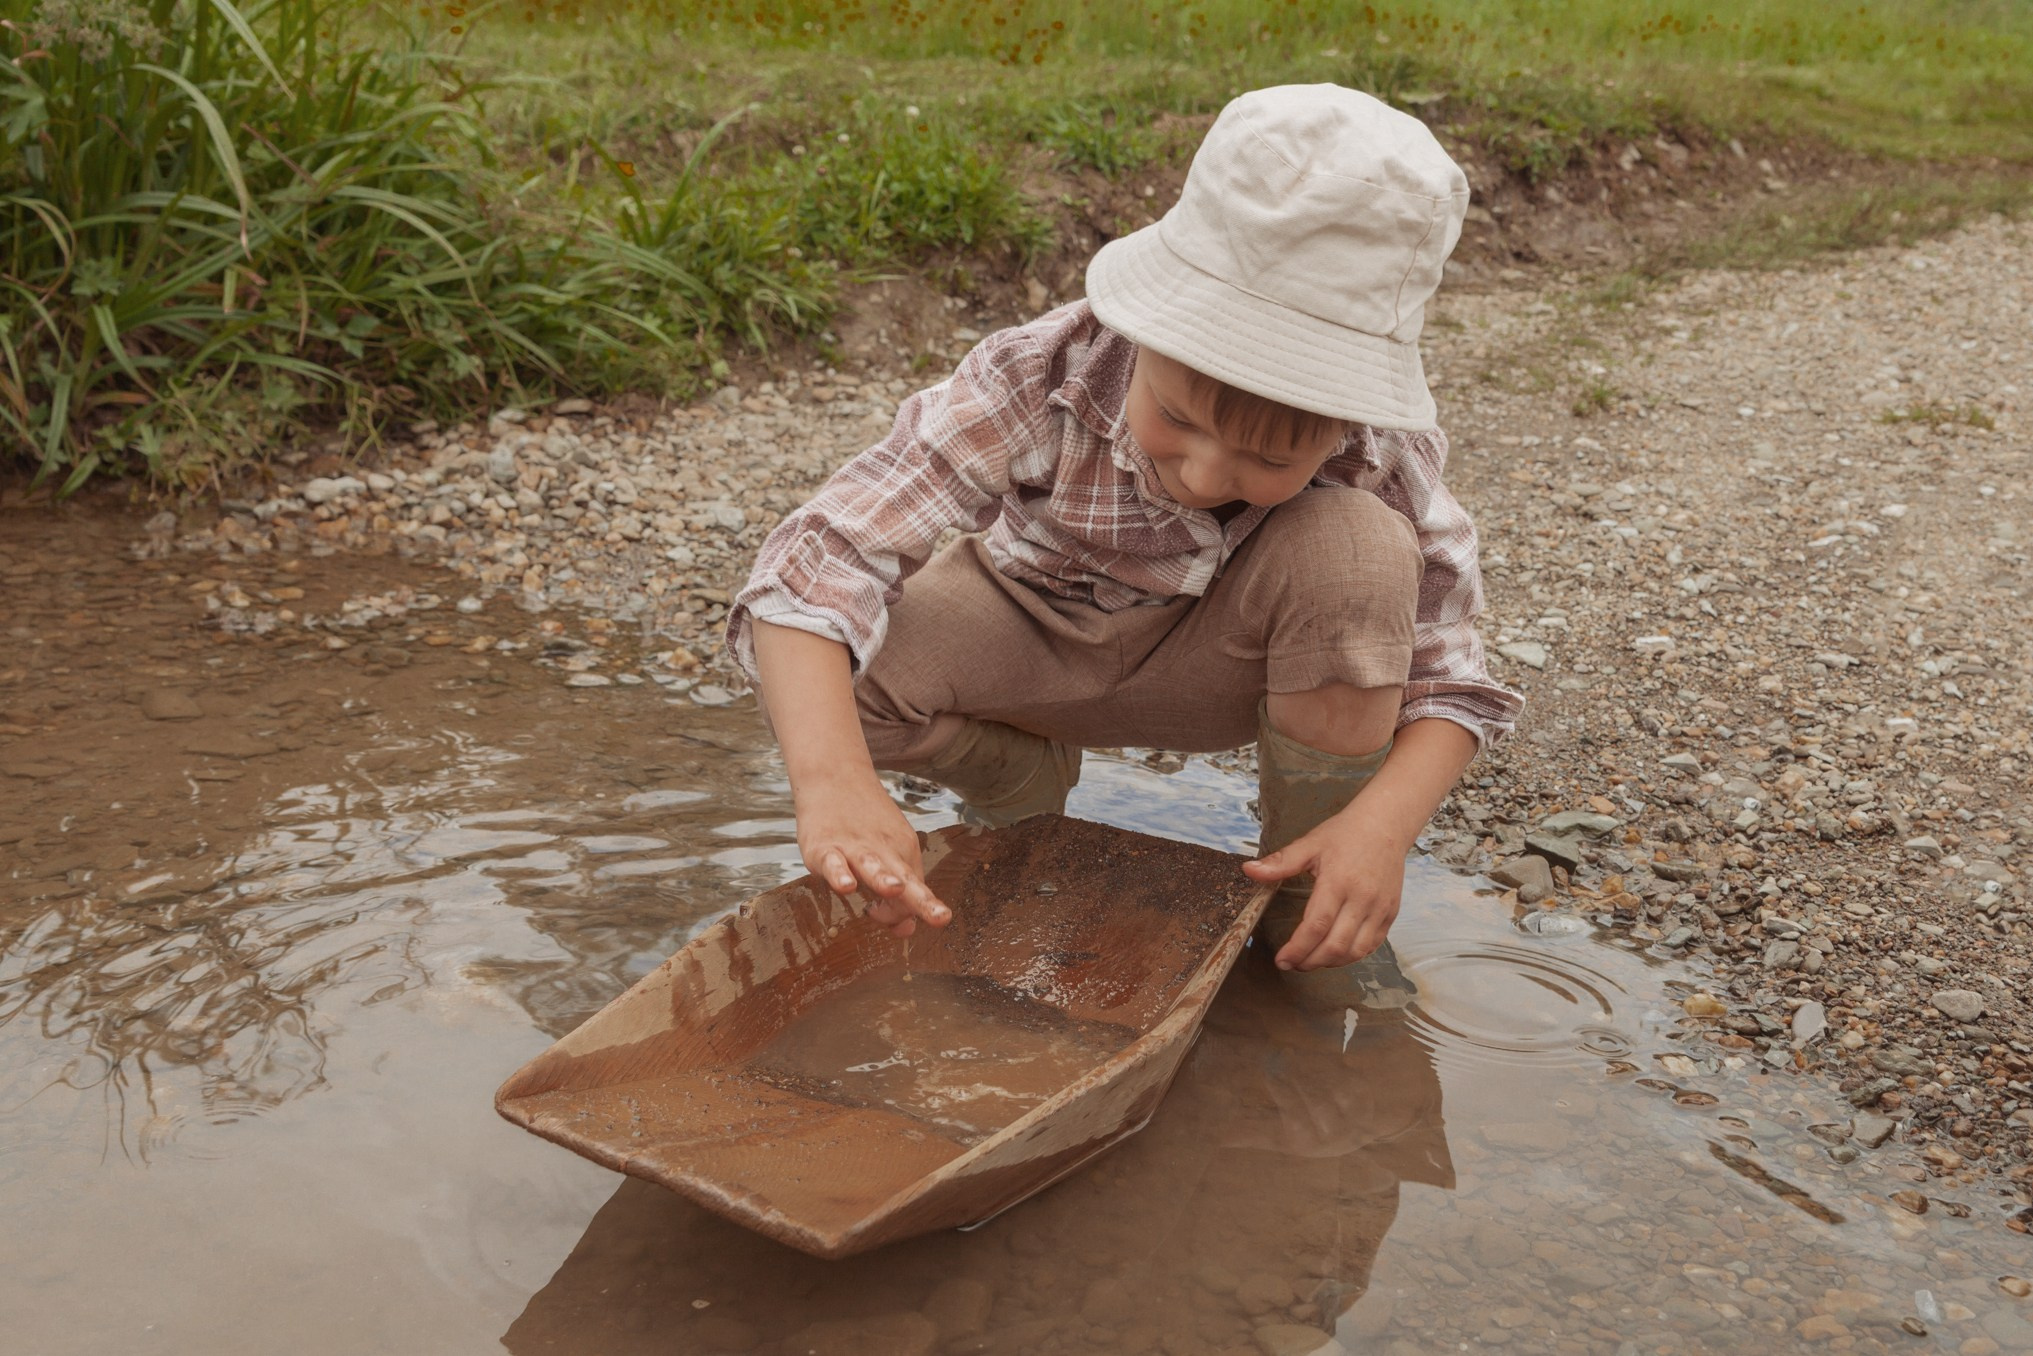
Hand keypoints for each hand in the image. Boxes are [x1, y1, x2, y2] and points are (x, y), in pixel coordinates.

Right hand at [793, 774, 950, 937]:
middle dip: (923, 901)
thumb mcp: (888, 855)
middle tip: (940, 917)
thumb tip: (907, 932)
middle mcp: (884, 852)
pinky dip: (839, 874)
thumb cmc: (863, 823)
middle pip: (906, 879)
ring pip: (872, 866)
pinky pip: (833, 863)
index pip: (915, 895)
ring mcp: (853, 849)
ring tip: (895, 890)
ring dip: (884, 880)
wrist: (835, 776)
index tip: (902, 925)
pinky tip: (846, 886)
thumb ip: (898, 896)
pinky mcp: (824, 848)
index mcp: (903, 856)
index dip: (913, 913)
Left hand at [1242, 812, 1408, 970]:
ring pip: (1355, 951)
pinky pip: (1372, 945)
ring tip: (1310, 960)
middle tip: (1292, 964)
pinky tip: (1334, 953)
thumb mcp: (1310, 843)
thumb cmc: (1346, 833)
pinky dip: (1352, 955)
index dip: (1297, 949)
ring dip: (1330, 962)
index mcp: (1338, 882)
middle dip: (1310, 961)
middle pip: (1335, 945)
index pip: (1316, 926)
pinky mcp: (1391, 913)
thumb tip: (1248, 870)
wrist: (1386, 824)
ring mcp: (1380, 908)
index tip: (1281, 959)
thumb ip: (1280, 862)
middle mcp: (1362, 899)